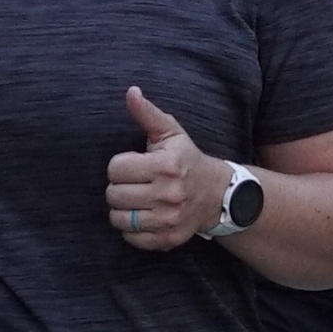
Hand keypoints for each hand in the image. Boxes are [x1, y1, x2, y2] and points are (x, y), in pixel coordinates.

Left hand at [106, 86, 226, 253]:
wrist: (218, 195)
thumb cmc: (187, 160)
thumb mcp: (171, 133)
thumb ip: (148, 113)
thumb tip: (131, 92)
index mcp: (165, 166)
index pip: (115, 169)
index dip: (120, 166)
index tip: (134, 165)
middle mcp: (168, 194)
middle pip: (113, 195)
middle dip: (119, 188)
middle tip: (135, 184)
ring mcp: (168, 220)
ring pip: (118, 219)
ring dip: (123, 210)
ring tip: (137, 200)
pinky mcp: (167, 239)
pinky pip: (130, 238)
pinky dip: (132, 230)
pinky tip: (144, 216)